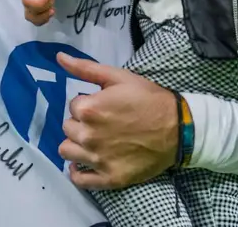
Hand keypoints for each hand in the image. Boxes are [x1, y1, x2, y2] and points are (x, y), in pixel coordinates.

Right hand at [21, 0, 72, 24]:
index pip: (28, 1)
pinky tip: (51, 11)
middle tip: (53, 8)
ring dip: (42, 18)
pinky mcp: (37, 3)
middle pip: (28, 11)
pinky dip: (43, 18)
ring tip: (52, 11)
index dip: (41, 4)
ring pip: (31, 16)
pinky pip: (36, 15)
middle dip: (41, 13)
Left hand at [53, 53, 179, 188]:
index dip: (87, 104)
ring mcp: (98, 160)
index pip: (72, 106)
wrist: (178, 128)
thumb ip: (85, 68)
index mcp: (88, 109)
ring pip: (67, 151)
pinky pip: (80, 179)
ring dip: (76, 144)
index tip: (102, 106)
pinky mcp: (109, 178)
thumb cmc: (149, 99)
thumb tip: (59, 57)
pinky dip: (77, 172)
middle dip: (81, 123)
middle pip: (68, 128)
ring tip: (93, 141)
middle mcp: (88, 136)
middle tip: (101, 122)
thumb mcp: (119, 77)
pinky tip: (84, 163)